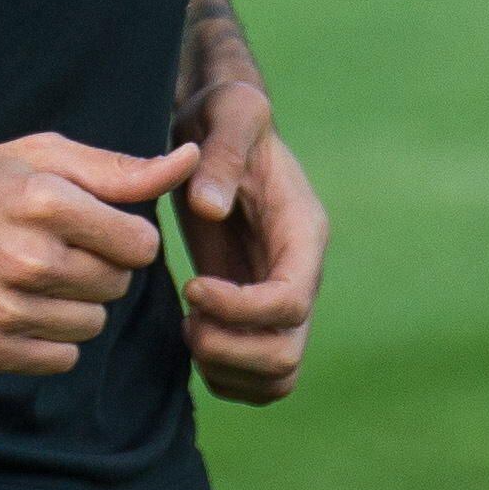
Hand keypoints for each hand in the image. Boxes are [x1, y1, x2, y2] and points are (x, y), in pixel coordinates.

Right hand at [0, 136, 191, 377]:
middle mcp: (26, 258)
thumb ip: (119, 170)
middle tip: (54, 249)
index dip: (123, 236)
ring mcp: (4, 310)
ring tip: (32, 278)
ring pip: (92, 325)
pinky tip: (16, 308)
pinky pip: (61, 360)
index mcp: (44, 202)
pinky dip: (48, 340)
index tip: (90, 227)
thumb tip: (189, 163)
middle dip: (99, 268)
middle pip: (118, 286)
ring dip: (74, 305)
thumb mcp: (42, 157)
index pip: (141, 245)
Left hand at [169, 72, 328, 403]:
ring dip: (226, 368)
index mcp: (302, 233)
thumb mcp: (228, 114)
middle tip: (186, 320)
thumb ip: (223, 154)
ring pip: (278, 374)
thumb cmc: (224, 117)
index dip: (241, 309)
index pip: (291, 302)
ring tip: (186, 329)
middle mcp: (299, 273)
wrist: (218, 129)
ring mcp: (279, 296)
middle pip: (287, 353)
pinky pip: (257, 375)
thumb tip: (209, 205)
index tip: (192, 287)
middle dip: (230, 349)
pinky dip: (223, 374)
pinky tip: (189, 335)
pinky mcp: (255, 311)